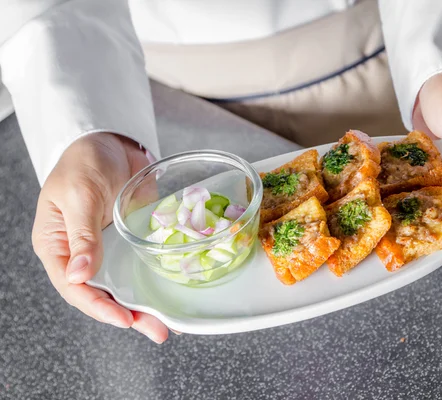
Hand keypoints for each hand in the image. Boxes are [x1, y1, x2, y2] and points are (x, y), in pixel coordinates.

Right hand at [32, 132, 169, 342]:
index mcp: (57, 246)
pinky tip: (171, 298)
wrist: (109, 142)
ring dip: (144, 306)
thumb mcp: (79, 195)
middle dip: (128, 315)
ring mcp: (107, 250)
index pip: (73, 286)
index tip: (123, 318)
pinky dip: (154, 284)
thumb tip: (79, 275)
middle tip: (156, 330)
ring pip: (122, 287)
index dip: (98, 307)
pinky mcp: (129, 243)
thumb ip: (82, 234)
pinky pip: (140, 269)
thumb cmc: (83, 162)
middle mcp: (81, 254)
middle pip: (101, 294)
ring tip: (167, 324)